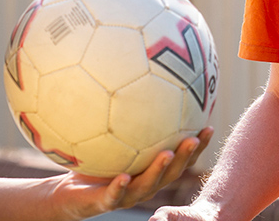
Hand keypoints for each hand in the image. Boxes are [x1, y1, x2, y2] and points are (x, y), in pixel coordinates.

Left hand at [51, 127, 212, 219]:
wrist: (69, 194)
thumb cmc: (92, 159)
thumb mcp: (107, 133)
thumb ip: (123, 113)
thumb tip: (135, 76)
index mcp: (150, 168)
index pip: (179, 157)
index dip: (196, 145)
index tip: (209, 126)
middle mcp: (143, 182)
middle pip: (172, 171)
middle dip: (186, 156)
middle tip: (195, 137)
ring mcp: (126, 194)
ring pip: (148, 185)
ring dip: (160, 170)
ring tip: (168, 154)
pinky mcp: (104, 202)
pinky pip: (114, 195)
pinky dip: (120, 187)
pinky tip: (124, 176)